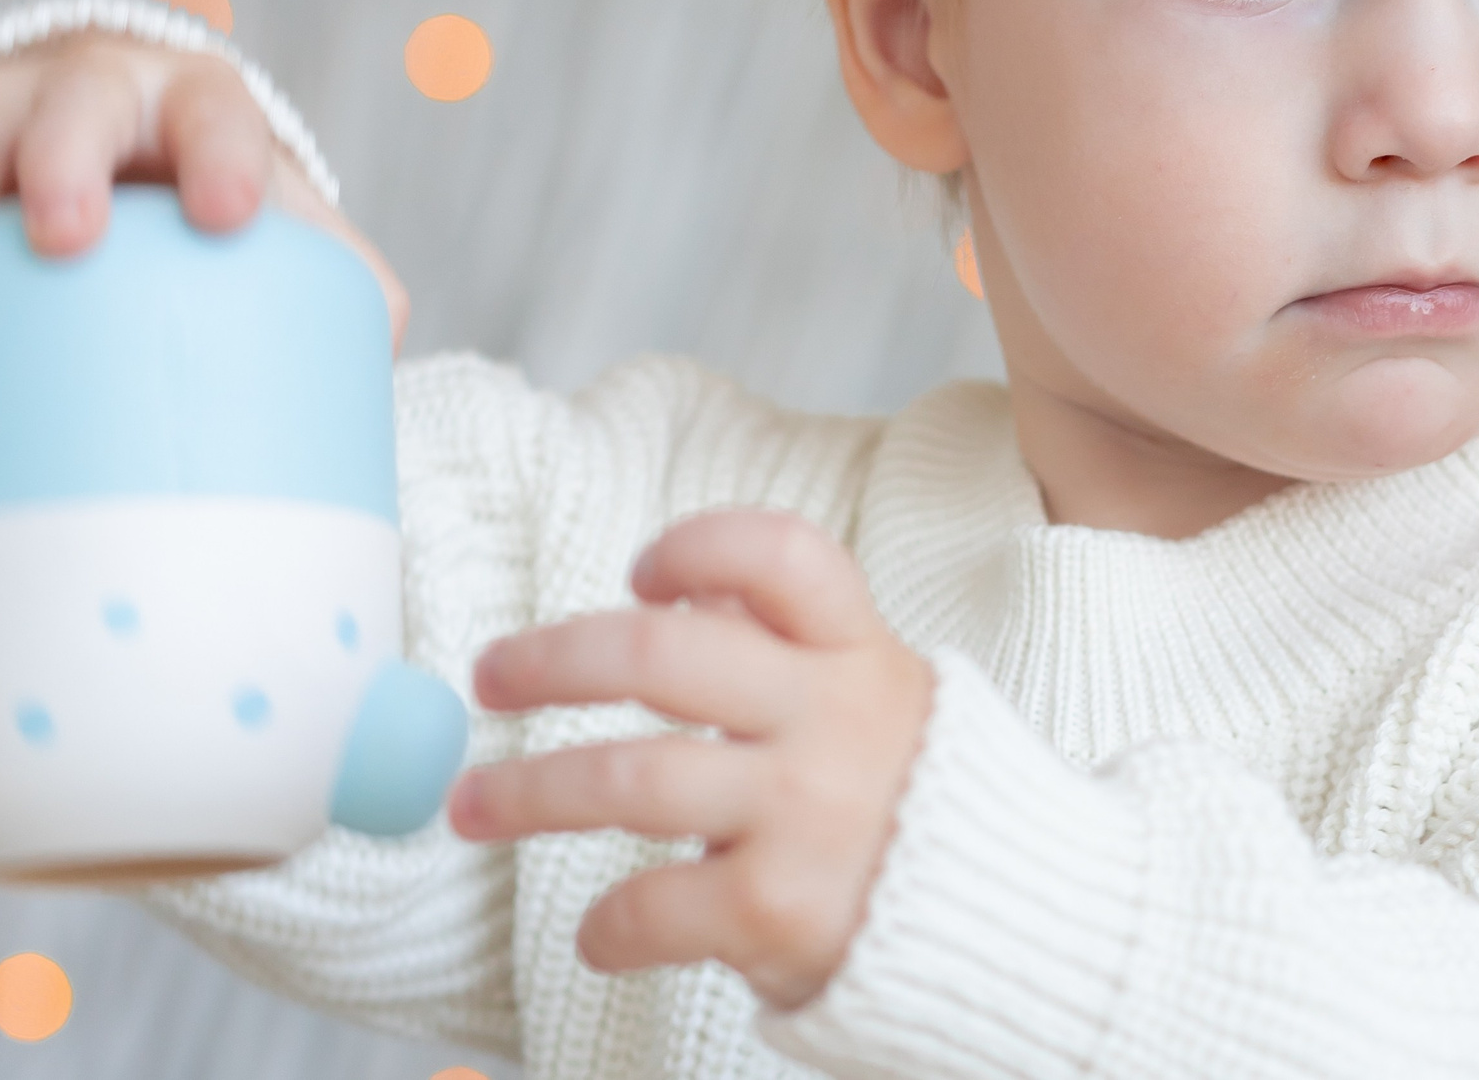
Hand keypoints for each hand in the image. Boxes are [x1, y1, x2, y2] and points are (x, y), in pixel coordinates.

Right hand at [0, 32, 407, 343]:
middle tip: (63, 237)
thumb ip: (327, 266)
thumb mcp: (266, 204)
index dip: (229, 157)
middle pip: (69, 109)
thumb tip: (388, 329)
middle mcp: (83, 87)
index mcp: (192, 104)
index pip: (221, 116)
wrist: (99, 113)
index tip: (232, 216)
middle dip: (61, 163)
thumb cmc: (198, 181)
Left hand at [445, 508, 935, 1009]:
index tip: (638, 574)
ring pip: (629, 778)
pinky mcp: (783, 908)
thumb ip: (791, 645)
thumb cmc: (909, 802)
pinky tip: (600, 932)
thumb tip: (677, 588)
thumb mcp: (877, 695)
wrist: (1002, 929)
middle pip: (662, 655)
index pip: (780, 557)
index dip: (696, 546)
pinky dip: (607, 924)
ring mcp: (807, 812)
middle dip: (552, 661)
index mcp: (858, 652)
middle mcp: (834, 717)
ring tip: (476, 806)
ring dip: (530, 791)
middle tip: (491, 679)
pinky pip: (654, 903)